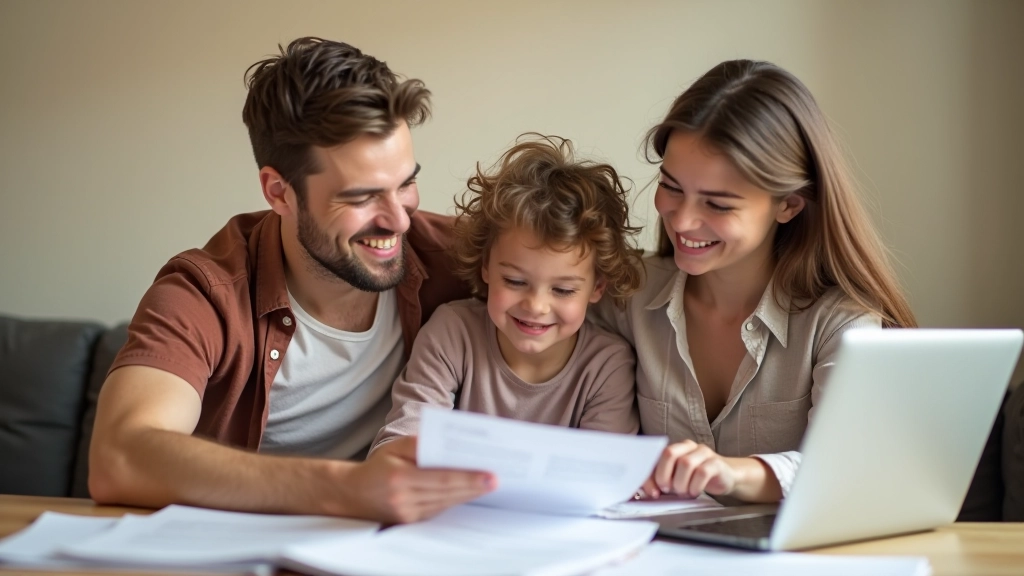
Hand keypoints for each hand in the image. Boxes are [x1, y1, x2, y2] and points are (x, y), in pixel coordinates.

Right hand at [336, 436, 496, 523]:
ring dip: (468, 494)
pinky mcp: (409, 522)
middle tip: (497, 479)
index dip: (468, 478)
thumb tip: (450, 445)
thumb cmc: (378, 466)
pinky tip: (468, 492)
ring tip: (488, 484)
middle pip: (447, 493)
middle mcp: (404, 499)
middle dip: (474, 486)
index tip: (490, 475)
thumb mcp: (396, 447)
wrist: (351, 494)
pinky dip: (454, 500)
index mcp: (400, 477)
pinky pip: (438, 510)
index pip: (442, 479)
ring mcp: (407, 514)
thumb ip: (421, 444)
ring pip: (445, 503)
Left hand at [637, 440, 737, 498]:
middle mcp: (689, 446)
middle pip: (670, 453)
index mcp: (677, 448)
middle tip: (667, 489)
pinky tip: (695, 492)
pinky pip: (702, 472)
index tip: (652, 491)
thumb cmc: (697, 478)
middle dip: (664, 474)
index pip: (658, 455)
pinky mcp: (716, 463)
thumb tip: (648, 491)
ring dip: (681, 483)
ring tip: (683, 492)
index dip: (652, 474)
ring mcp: (704, 453)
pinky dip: (695, 486)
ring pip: (686, 463)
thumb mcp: (678, 478)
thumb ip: (663, 481)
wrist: (726, 476)